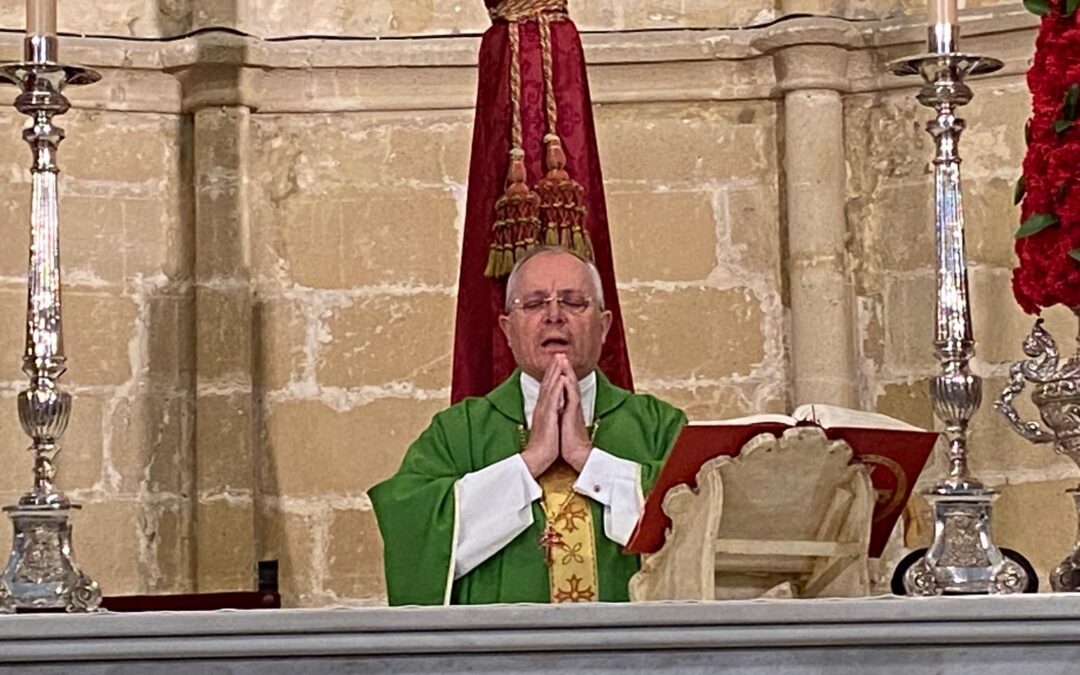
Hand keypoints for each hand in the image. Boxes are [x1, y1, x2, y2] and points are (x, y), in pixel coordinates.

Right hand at [520, 359, 563, 477]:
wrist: (536, 458)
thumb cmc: (543, 446)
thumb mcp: (547, 427)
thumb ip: (549, 416)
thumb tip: (553, 410)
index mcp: (542, 410)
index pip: (547, 388)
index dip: (552, 374)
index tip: (556, 363)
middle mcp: (542, 407)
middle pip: (547, 383)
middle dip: (553, 368)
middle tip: (558, 353)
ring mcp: (544, 411)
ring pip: (549, 387)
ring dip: (554, 372)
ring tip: (559, 359)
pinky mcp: (548, 417)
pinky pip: (553, 399)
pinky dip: (556, 387)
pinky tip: (561, 377)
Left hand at [556, 355, 591, 472]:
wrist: (577, 455)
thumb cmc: (569, 442)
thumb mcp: (563, 423)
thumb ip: (561, 413)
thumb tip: (557, 407)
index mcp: (569, 407)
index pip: (565, 386)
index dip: (561, 373)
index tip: (556, 362)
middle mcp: (572, 405)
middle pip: (569, 382)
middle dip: (564, 367)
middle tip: (560, 353)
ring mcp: (574, 409)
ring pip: (571, 386)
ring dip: (567, 372)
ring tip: (563, 359)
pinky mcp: (573, 416)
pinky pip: (572, 398)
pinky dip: (568, 387)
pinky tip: (565, 377)